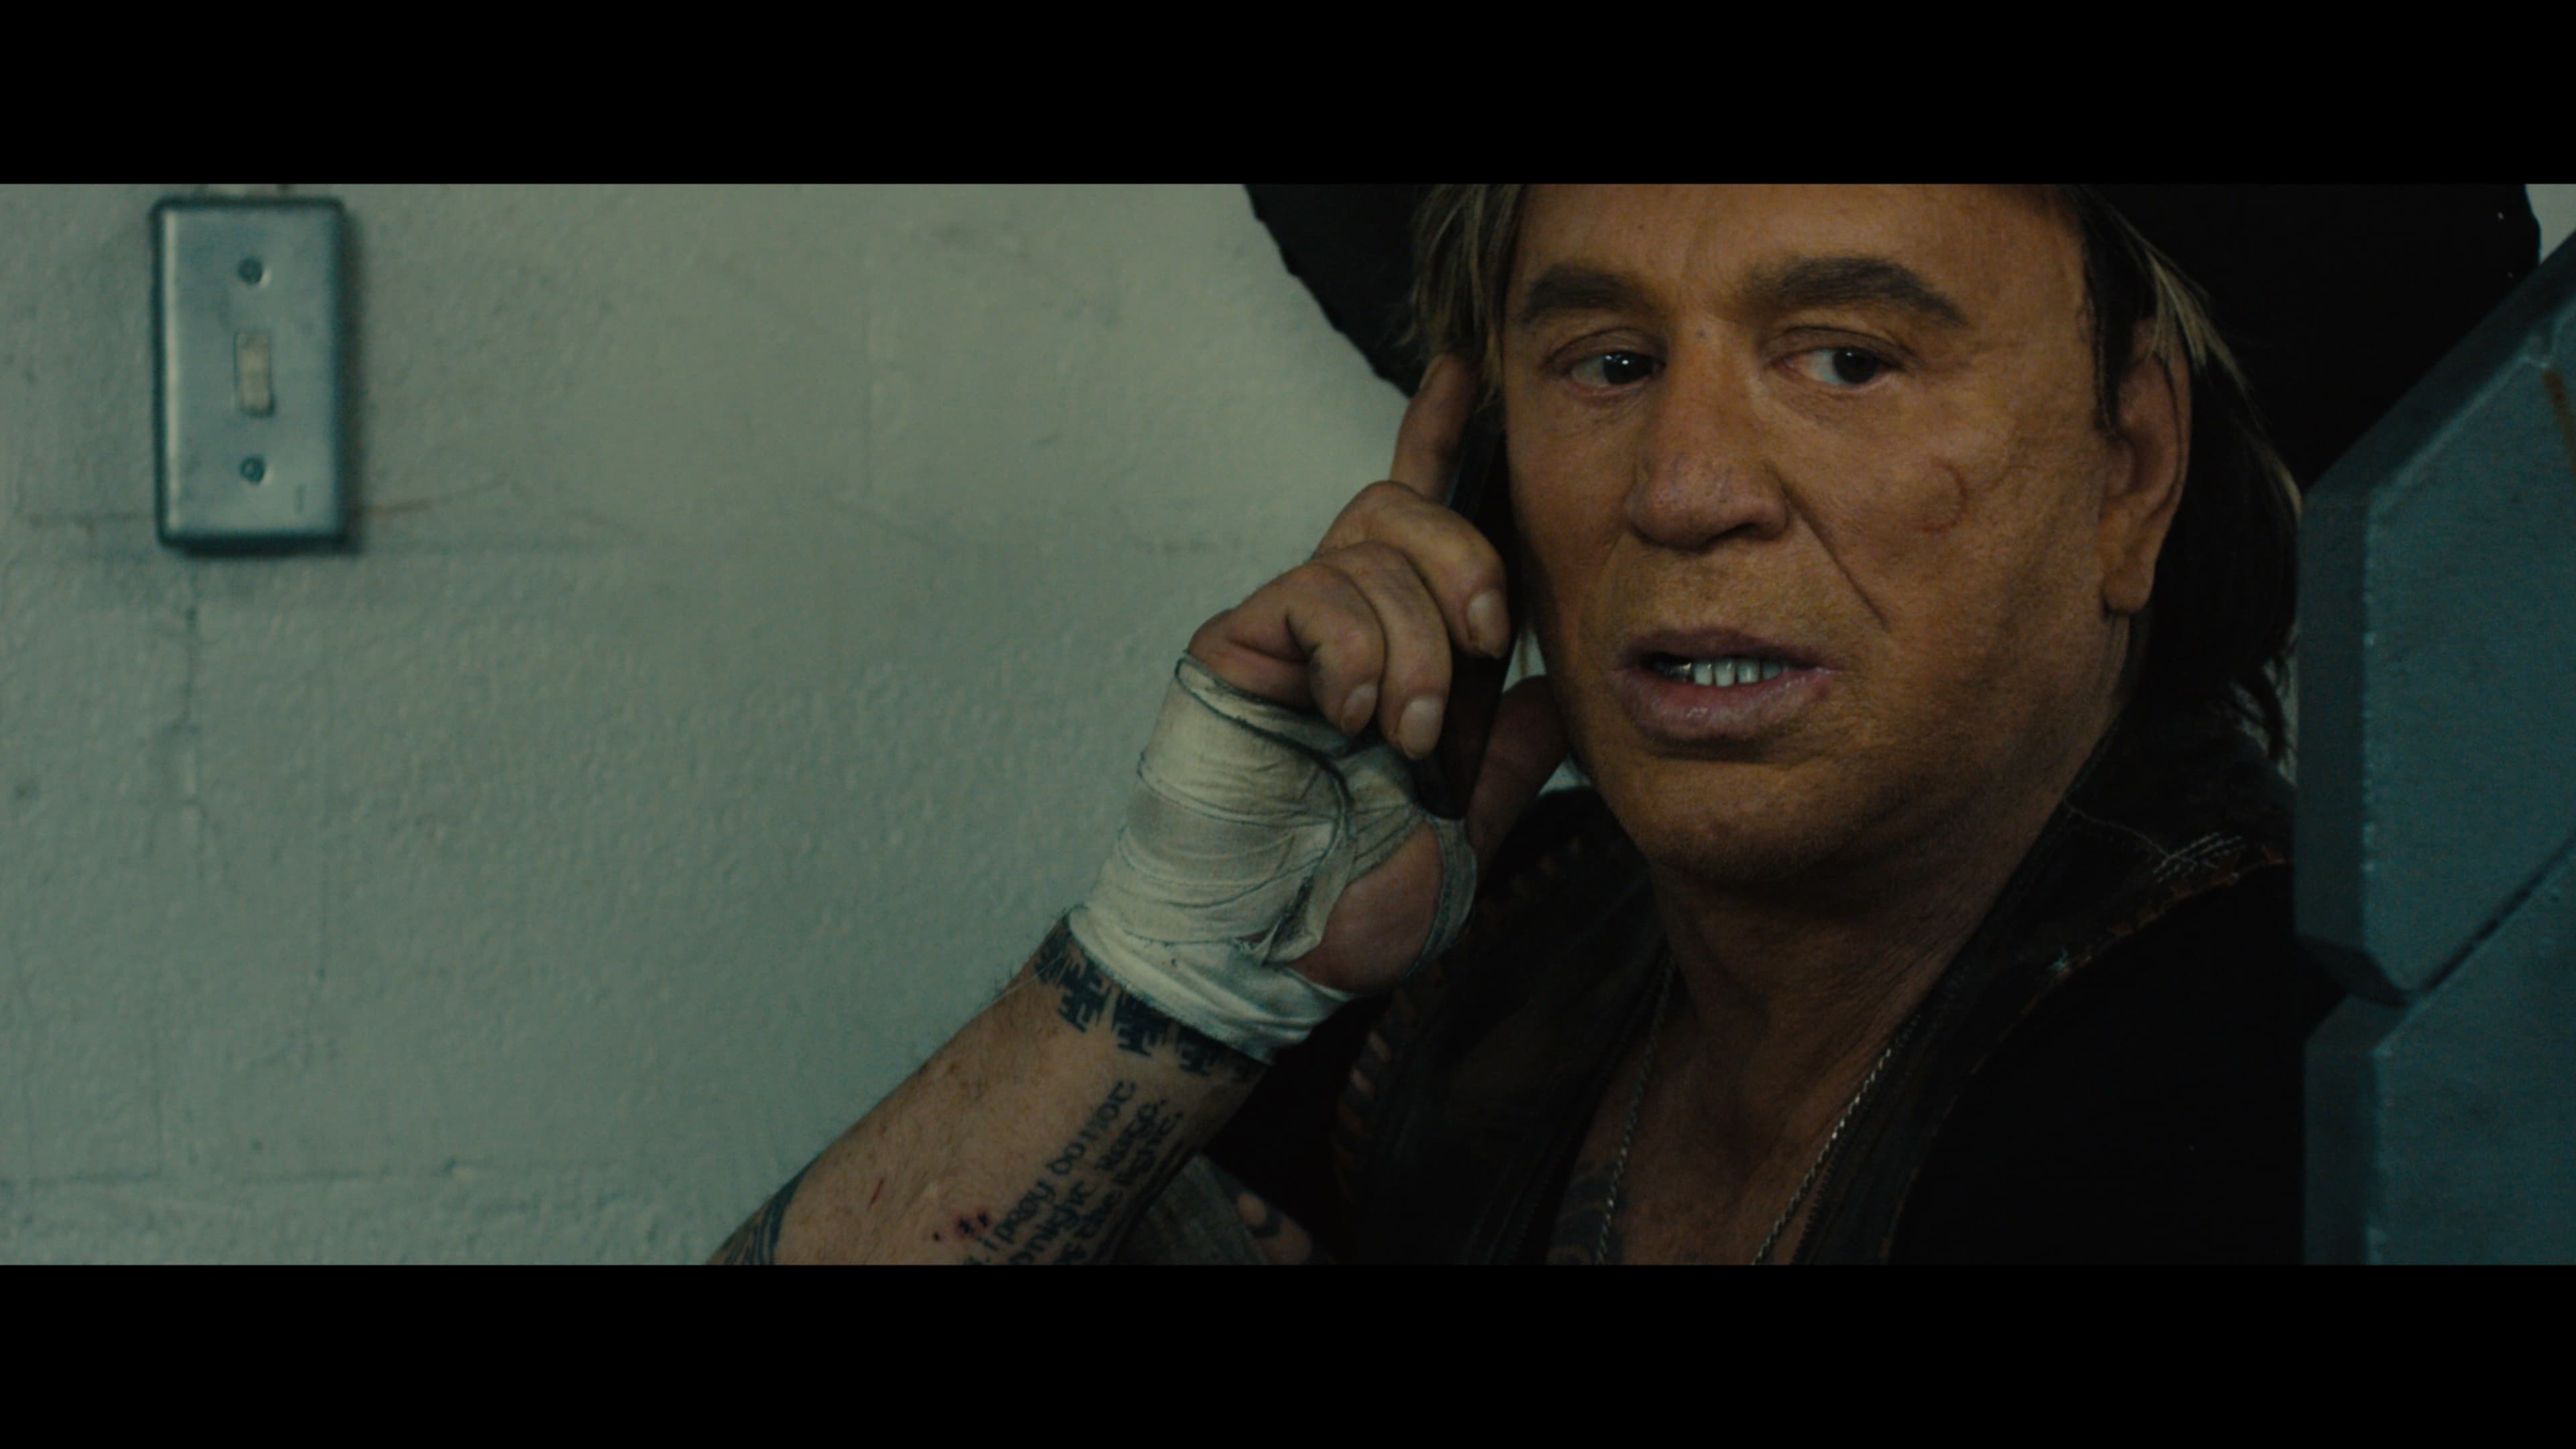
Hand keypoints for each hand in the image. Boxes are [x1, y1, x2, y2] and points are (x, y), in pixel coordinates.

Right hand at [1185, 357, 1568, 995]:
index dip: (1443, 440)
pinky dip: (1351, 650)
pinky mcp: (1235, 647)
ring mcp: (1286, 633)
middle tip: (1483, 644)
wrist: (1271, 955)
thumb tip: (1555, 685)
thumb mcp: (1469, 822)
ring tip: (1403, 736)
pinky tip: (1350, 716)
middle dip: (1465, 562)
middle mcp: (1343, 626)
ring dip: (1411, 645)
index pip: (1423, 520)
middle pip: (1401, 509)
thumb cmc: (1354, 900)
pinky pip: (1311, 592)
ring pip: (1368, 552)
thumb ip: (1511, 748)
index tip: (1470, 374)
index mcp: (1402, 651)